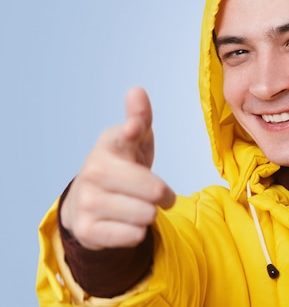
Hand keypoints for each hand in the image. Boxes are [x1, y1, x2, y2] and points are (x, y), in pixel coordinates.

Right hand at [60, 87, 175, 249]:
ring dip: (150, 214)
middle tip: (159, 194)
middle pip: (154, 190)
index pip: (122, 136)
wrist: (88, 204)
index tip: (136, 128)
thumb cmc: (122, 167)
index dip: (133, 132)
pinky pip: (134, 235)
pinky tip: (124, 223)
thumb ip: (141, 117)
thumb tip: (137, 91)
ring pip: (147, 215)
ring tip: (137, 206)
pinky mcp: (87, 230)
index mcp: (109, 144)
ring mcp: (88, 201)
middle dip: (164, 195)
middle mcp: (94, 171)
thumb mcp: (135, 141)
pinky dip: (137, 232)